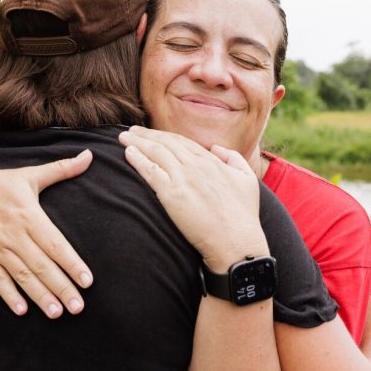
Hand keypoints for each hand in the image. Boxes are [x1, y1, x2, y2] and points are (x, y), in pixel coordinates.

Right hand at [0, 150, 93, 317]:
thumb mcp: (29, 174)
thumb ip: (61, 169)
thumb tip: (90, 156)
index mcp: (28, 215)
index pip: (55, 244)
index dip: (72, 264)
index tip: (88, 281)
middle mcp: (13, 235)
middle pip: (42, 265)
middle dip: (61, 288)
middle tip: (79, 307)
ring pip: (22, 276)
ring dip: (40, 296)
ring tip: (57, 313)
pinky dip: (8, 295)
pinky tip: (22, 310)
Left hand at [118, 126, 267, 270]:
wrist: (236, 241)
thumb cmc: (244, 215)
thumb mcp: (247, 179)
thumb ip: (233, 158)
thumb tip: (216, 148)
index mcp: (212, 161)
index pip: (183, 142)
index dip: (165, 136)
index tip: (152, 134)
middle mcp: (196, 165)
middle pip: (166, 143)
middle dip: (146, 134)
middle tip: (131, 130)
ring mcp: (183, 178)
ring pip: (156, 152)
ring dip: (137, 142)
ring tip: (123, 137)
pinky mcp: (172, 194)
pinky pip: (150, 171)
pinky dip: (138, 159)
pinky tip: (128, 152)